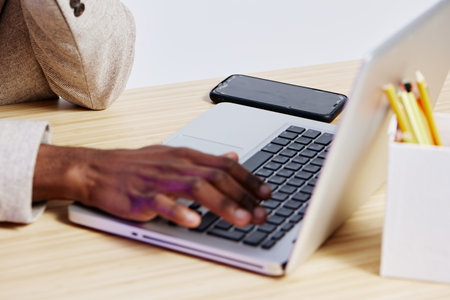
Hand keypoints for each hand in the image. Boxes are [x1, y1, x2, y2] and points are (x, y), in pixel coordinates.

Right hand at [33, 145, 270, 227]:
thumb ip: (205, 159)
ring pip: (196, 189)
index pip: (225, 165)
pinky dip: (179, 212)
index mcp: (186, 156)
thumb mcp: (174, 156)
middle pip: (216, 177)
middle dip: (243, 196)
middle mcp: (177, 165)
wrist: (99, 169)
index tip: (266, 193)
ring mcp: (159, 180)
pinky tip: (193, 222)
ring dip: (221, 204)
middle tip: (261, 214)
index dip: (249, 179)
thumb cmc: (138, 165)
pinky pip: (161, 203)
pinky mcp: (140, 196)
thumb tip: (232, 156)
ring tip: (240, 220)